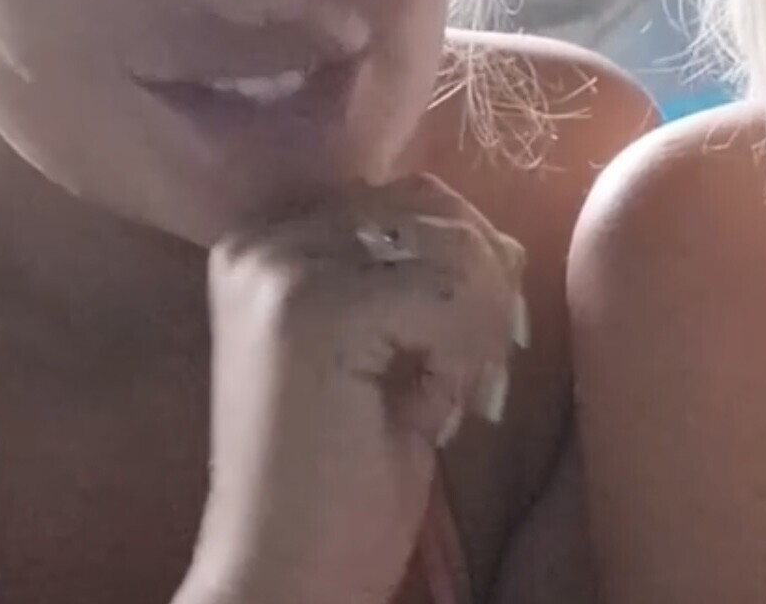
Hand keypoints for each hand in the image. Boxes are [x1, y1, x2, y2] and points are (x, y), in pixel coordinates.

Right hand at [181, 173, 527, 603]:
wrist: (285, 574)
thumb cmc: (341, 478)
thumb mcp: (391, 353)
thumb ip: (424, 281)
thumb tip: (499, 239)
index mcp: (272, 242)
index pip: (416, 200)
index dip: (469, 265)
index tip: (466, 350)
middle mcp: (265, 240)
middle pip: (437, 212)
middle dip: (484, 292)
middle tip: (469, 379)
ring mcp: (282, 269)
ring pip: (453, 248)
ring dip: (481, 327)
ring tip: (448, 396)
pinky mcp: (314, 309)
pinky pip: (452, 294)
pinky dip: (470, 355)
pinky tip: (437, 412)